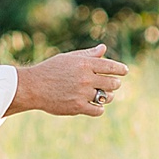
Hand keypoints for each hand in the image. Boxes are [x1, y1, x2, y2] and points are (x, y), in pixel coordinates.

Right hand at [6, 44, 128, 118]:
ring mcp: (82, 93)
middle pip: (112, 83)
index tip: (125, 71)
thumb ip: (88, 54)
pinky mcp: (77, 107)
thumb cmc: (51, 70)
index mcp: (84, 64)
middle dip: (115, 83)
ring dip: (108, 96)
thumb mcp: (69, 58)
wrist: (33, 87)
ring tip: (105, 95)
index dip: (120, 69)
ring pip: (107, 97)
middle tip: (114, 84)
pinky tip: (97, 105)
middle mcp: (85, 78)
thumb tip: (103, 48)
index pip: (110, 66)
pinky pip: (98, 110)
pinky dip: (99, 108)